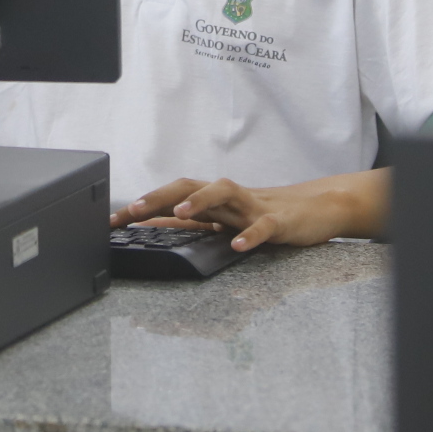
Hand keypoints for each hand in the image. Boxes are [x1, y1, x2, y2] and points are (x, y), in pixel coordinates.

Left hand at [110, 169, 385, 250]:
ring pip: (224, 192)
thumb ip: (195, 225)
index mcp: (214, 201)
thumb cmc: (267, 215)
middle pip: (189, 185)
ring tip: (180, 214)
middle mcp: (229, 199)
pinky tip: (238, 246)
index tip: (113, 221)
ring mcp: (254, 206)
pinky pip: (263, 227)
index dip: (142, 205)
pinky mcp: (279, 221)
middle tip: (133, 211)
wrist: (319, 208)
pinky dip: (249, 235)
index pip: (172, 196)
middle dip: (159, 196)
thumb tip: (155, 231)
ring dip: (200, 201)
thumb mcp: (227, 222)